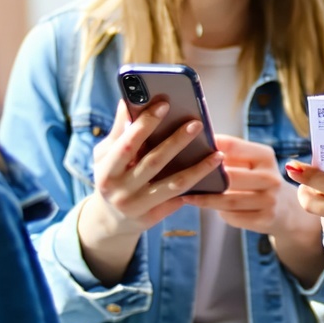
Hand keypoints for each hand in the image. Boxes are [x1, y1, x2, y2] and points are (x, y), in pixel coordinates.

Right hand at [83, 100, 224, 239]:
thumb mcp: (105, 155)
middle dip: (177, 141)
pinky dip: (195, 187)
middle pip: (154, 162)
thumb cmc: (111, 177)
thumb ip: (119, 131)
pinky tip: (212, 174)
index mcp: (106, 171)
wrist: (109, 220)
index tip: (165, 104)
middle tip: (197, 123)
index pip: (128, 144)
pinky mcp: (152, 219)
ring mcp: (137, 207)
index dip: (145, 123)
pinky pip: (178, 200)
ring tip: (217, 154)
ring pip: (174, 184)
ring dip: (199, 169)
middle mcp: (120, 191)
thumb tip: (127, 101)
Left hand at [182, 135, 303, 236]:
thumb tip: (195, 144)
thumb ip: (231, 155)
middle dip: (204, 177)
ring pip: (228, 200)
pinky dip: (218, 212)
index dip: (210, 146)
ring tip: (186, 196)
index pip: (233, 146)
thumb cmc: (259, 181)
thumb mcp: (254, 163)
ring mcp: (270, 200)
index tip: (189, 145)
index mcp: (265, 156)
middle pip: (230, 176)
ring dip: (204, 199)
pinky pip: (233, 216)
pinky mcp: (265, 219)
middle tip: (180, 177)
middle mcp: (271, 176)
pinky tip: (206, 208)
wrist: (287, 210)